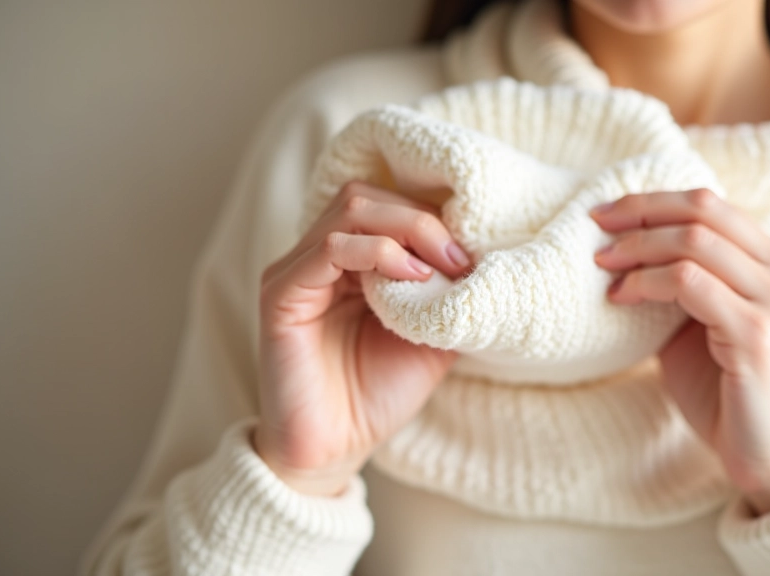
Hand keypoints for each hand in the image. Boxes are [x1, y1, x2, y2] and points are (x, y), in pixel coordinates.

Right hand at [254, 181, 471, 496]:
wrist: (335, 450)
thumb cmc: (379, 394)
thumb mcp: (435, 334)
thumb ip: (450, 291)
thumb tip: (488, 255)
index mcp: (351, 258)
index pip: (387, 200)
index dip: (433, 212)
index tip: (476, 247)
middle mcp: (319, 255)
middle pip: (369, 194)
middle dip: (424, 217)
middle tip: (462, 256)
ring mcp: (297, 270)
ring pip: (352, 208)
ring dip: (408, 228)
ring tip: (443, 265)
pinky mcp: (281, 293)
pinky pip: (329, 248)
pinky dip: (377, 251)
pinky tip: (412, 277)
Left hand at [590, 188, 769, 514]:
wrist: (763, 453)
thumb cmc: (724, 387)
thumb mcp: (698, 320)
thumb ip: (678, 279)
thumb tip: (618, 245)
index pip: (710, 204)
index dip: (652, 200)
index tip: (604, 213)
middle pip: (702, 211)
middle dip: (640, 213)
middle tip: (595, 228)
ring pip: (693, 243)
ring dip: (637, 248)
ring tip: (602, 265)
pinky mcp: (757, 334)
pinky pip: (689, 283)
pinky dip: (645, 282)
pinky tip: (620, 297)